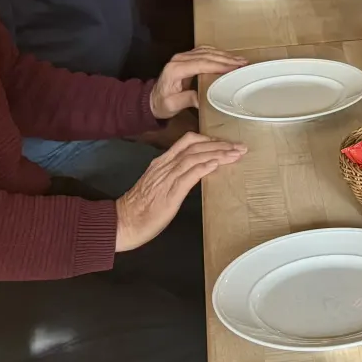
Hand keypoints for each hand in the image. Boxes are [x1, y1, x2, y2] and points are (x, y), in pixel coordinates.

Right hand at [115, 132, 245, 250]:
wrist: (123, 222)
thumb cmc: (141, 207)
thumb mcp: (159, 184)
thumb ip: (176, 175)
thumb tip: (197, 171)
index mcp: (162, 162)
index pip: (188, 142)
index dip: (209, 140)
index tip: (226, 143)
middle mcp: (165, 166)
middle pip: (195, 147)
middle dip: (219, 145)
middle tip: (239, 147)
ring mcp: (166, 178)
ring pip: (194, 158)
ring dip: (217, 154)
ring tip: (234, 154)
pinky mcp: (169, 194)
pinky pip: (188, 176)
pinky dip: (203, 168)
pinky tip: (216, 165)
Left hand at [149, 46, 247, 119]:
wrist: (152, 99)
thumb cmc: (161, 104)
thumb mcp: (172, 105)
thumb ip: (186, 99)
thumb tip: (202, 98)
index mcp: (176, 69)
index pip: (201, 64)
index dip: (219, 65)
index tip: (234, 67)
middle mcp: (179, 59)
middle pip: (206, 55)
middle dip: (226, 58)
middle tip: (243, 63)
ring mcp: (182, 56)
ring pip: (206, 51)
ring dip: (224, 55)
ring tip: (240, 60)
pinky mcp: (186, 58)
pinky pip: (204, 51)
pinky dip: (217, 53)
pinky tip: (228, 57)